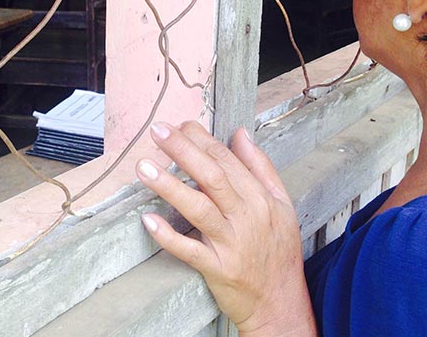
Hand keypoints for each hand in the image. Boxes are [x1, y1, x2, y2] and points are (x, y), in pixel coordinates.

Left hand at [135, 121, 315, 335]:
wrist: (281, 302)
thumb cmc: (278, 251)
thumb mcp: (282, 204)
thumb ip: (261, 167)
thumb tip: (240, 134)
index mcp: (260, 199)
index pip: (228, 160)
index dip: (202, 139)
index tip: (180, 124)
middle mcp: (246, 218)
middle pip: (212, 176)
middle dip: (183, 150)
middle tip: (158, 131)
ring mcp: (231, 244)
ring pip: (198, 209)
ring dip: (169, 186)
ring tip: (144, 168)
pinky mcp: (218, 269)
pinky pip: (190, 250)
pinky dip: (168, 236)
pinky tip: (148, 219)